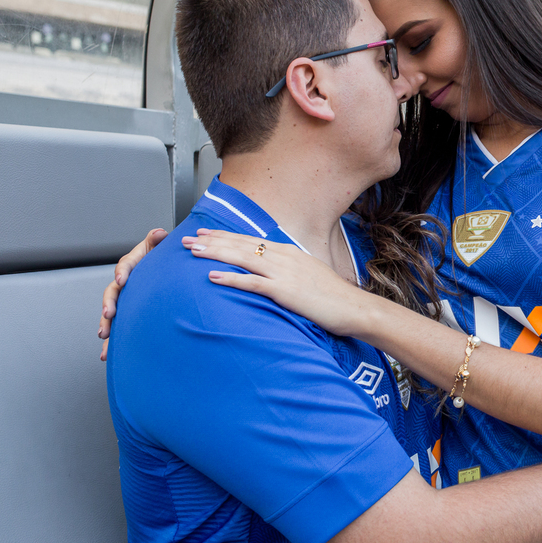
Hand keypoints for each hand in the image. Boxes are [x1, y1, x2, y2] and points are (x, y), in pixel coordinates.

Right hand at [99, 228, 167, 360]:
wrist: (164, 272)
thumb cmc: (160, 258)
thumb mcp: (159, 247)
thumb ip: (157, 240)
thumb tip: (160, 233)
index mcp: (132, 265)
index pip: (124, 266)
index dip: (122, 272)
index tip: (121, 279)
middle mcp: (125, 284)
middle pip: (112, 292)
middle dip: (109, 303)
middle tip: (108, 313)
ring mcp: (124, 300)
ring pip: (111, 312)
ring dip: (106, 324)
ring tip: (103, 335)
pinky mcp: (127, 314)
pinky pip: (118, 327)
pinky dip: (112, 341)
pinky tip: (107, 354)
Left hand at [181, 229, 367, 334]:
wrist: (354, 308)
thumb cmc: (333, 297)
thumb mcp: (309, 275)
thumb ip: (288, 271)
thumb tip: (272, 272)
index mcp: (289, 252)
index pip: (250, 240)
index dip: (224, 236)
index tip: (205, 234)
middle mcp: (284, 257)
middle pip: (241, 245)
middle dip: (212, 241)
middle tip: (187, 239)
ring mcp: (284, 273)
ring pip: (242, 258)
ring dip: (215, 253)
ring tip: (193, 251)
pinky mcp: (285, 291)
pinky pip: (252, 282)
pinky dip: (231, 278)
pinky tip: (213, 276)